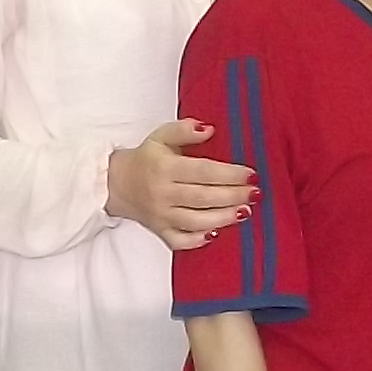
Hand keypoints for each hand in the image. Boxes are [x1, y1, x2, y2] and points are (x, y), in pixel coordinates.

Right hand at [107, 119, 253, 249]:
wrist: (116, 183)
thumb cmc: (145, 159)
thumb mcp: (161, 136)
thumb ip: (184, 130)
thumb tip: (208, 129)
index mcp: (164, 168)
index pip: (203, 172)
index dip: (229, 174)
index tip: (250, 174)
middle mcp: (163, 193)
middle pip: (204, 197)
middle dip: (233, 196)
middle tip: (255, 193)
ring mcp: (161, 215)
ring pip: (196, 221)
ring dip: (223, 218)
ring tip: (244, 212)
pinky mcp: (159, 230)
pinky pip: (179, 241)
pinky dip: (197, 240)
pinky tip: (215, 233)